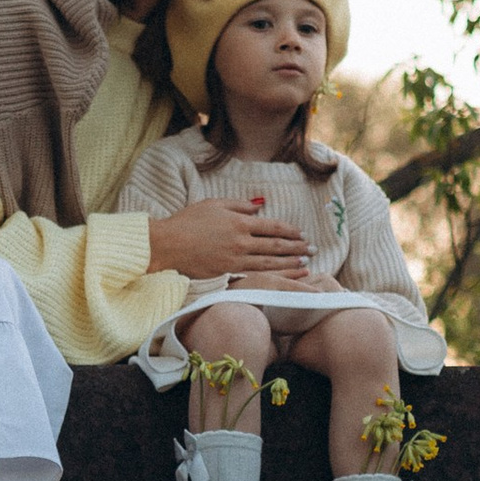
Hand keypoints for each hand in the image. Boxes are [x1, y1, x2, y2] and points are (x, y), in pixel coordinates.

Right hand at [147, 197, 316, 285]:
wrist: (167, 245)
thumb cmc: (187, 222)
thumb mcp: (213, 204)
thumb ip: (238, 205)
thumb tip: (259, 207)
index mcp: (238, 222)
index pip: (272, 226)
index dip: (290, 230)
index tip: (301, 233)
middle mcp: (241, 241)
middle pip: (276, 245)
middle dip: (297, 247)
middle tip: (313, 249)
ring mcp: (235, 259)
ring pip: (270, 262)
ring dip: (291, 262)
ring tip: (305, 262)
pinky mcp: (228, 273)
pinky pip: (257, 274)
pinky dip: (274, 275)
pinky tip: (285, 276)